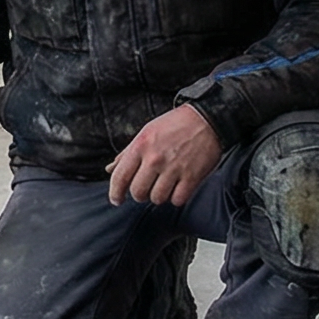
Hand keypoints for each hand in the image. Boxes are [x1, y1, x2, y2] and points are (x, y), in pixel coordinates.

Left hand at [109, 105, 224, 205]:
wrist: (207, 119)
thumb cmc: (176, 124)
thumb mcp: (146, 132)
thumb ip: (127, 153)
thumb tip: (111, 169)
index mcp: (140, 146)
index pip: (120, 177)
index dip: (115, 193)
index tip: (116, 199)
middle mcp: (155, 158)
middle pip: (138, 192)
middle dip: (139, 195)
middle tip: (145, 190)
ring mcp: (174, 168)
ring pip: (157, 198)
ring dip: (159, 196)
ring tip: (163, 186)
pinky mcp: (192, 177)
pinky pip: (177, 199)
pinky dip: (176, 197)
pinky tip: (177, 188)